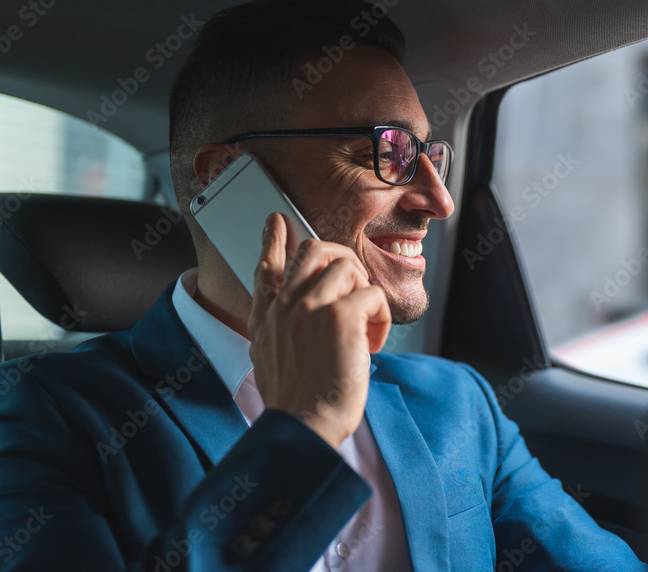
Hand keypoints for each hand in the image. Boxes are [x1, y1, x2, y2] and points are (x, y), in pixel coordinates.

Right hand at [248, 213, 390, 448]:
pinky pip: (372, 294)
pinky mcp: (341, 316)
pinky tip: (372, 344)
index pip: (267, 265)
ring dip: (365, 294)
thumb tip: (282, 307)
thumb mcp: (267, 356)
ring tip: (364, 328)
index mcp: (267, 315)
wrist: (304, 425)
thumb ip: (273, 325)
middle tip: (356, 287)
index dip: (272, 240)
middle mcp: (285, 304)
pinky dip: (381, 318)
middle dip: (342, 260)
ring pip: (348, 266)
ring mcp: (311, 306)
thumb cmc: (295, 400)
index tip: (276, 221)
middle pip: (314, 250)